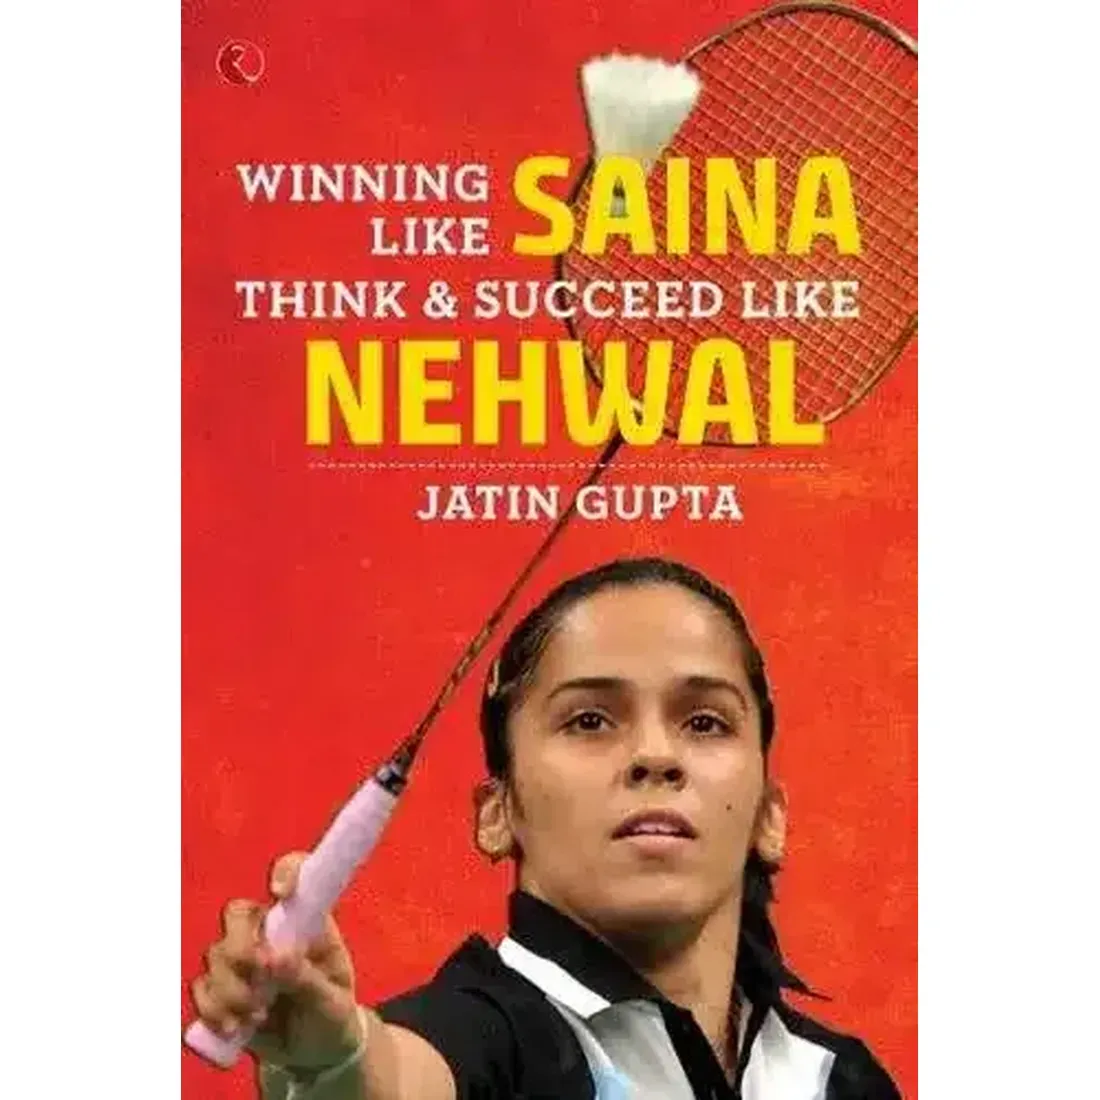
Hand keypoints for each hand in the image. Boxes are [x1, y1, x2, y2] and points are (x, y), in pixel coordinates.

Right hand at [190, 852, 361, 1073]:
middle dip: (239, 947)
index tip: (280, 891)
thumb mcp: (332, 1002)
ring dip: (231, 990)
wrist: (316, 1052)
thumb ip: (308, 980)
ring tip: (258, 1016)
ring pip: (216, 955)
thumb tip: (277, 959)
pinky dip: (213, 1010)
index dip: (286, 871)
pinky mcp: (223, 990)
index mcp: (306, 922)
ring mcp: (244, 960)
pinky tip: (234, 1028)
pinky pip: (202, 988)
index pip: (295, 873)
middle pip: (237, 914)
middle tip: (258, 975)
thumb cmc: (331, 1015)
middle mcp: (271, 931)